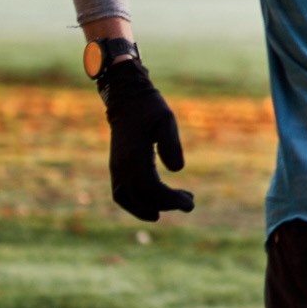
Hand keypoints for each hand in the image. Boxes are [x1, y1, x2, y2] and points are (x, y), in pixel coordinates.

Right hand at [98, 58, 194, 221]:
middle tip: (190, 202)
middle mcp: (121, 166)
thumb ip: (171, 144)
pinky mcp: (116, 167)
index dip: (171, 200)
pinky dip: (135, 204)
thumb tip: (177, 170)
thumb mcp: (166, 121)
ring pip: (128, 199)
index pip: (152, 188)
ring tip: (175, 204)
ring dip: (149, 207)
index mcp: (134, 157)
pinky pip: (121, 193)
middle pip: (142, 197)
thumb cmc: (149, 108)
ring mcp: (116, 168)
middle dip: (167, 204)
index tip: (190, 204)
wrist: (126, 100)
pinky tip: (154, 205)